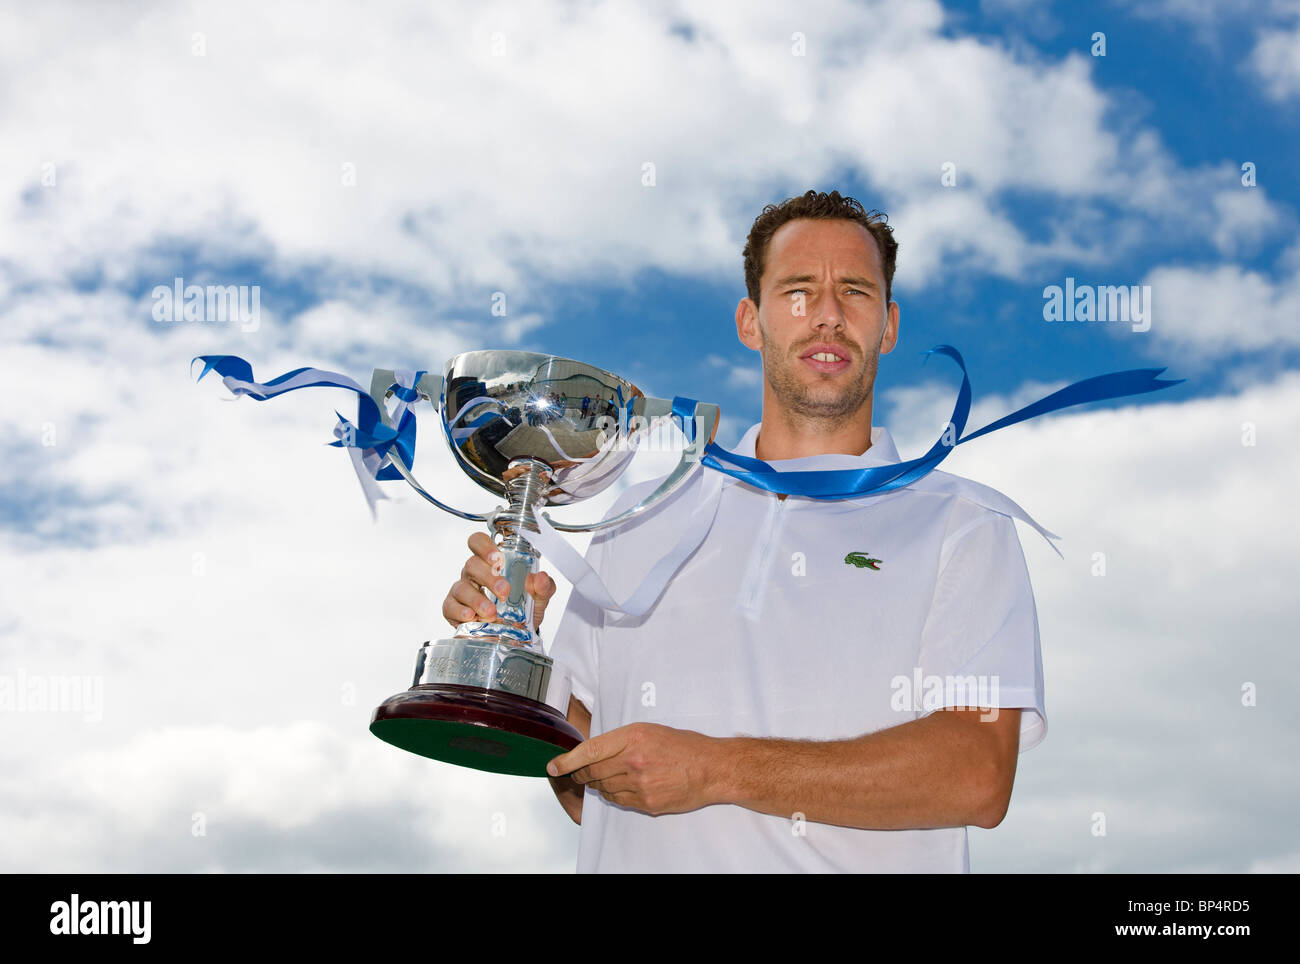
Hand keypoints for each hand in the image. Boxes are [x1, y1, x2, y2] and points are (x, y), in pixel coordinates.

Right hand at [441, 531, 556, 628]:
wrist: (515, 635)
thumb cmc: (521, 609)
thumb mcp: (538, 598)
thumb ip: (544, 586)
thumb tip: (541, 577)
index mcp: (491, 563)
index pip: (479, 542)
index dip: (484, 546)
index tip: (497, 558)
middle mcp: (474, 573)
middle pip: (472, 564)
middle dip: (488, 578)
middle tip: (504, 592)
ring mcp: (462, 590)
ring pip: (461, 588)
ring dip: (477, 600)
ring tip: (491, 613)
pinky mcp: (453, 608)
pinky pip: (450, 607)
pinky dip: (461, 613)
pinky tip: (472, 618)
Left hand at [546, 722, 722, 815]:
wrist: (711, 768)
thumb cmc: (684, 746)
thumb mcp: (650, 731)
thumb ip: (622, 740)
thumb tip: (595, 751)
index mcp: (633, 737)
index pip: (589, 750)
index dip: (567, 761)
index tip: (553, 766)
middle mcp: (633, 760)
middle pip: (593, 772)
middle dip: (580, 774)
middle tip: (576, 773)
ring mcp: (640, 784)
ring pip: (604, 788)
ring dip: (599, 784)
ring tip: (611, 777)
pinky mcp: (646, 802)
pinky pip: (619, 801)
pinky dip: (615, 795)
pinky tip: (623, 787)